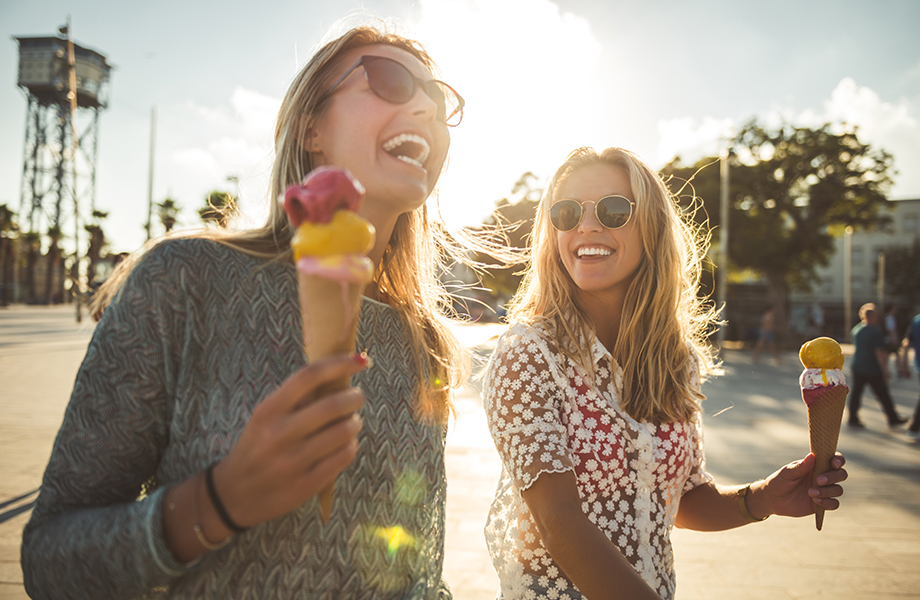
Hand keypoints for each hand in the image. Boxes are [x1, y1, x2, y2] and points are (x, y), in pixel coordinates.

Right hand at [209, 353, 367, 528]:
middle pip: (333, 405)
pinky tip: (345, 445)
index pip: (309, 376)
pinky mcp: (306, 485)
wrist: (233, 496)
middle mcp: (279, 434)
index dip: (340, 364)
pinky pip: (343, 457)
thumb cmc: (256, 448)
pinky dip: (351, 446)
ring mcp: (292, 461)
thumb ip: (295, 399)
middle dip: (354, 397)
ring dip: (354, 423)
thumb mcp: (265, 418)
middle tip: (356, 397)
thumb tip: (338, 375)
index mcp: (268, 411)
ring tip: (350, 423)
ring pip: (343, 431)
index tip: (360, 360)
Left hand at [753, 453, 846, 517]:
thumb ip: (800, 467)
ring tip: (809, 492)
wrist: (773, 499)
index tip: (833, 463)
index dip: (838, 460)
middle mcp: (824, 476)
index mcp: (816, 465)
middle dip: (833, 477)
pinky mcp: (822, 503)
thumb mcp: (787, 473)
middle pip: (841, 474)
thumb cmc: (780, 481)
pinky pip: (834, 504)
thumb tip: (812, 456)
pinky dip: (827, 502)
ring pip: (838, 490)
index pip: (834, 459)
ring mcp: (824, 490)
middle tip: (818, 480)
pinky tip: (815, 501)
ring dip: (827, 491)